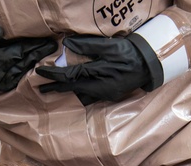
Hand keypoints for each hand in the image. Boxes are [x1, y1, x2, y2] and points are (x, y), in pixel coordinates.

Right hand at [0, 26, 56, 93]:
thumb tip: (0, 30)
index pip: (19, 52)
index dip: (33, 46)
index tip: (46, 40)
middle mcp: (2, 74)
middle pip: (25, 61)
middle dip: (40, 53)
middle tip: (54, 45)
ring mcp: (5, 82)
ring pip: (26, 70)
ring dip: (38, 62)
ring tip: (50, 53)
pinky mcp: (7, 86)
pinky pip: (23, 78)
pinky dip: (32, 71)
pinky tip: (40, 65)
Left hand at [36, 34, 155, 105]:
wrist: (151, 64)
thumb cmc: (130, 52)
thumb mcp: (109, 46)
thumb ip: (88, 45)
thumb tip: (67, 44)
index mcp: (99, 77)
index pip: (71, 76)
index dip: (54, 75)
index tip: (40, 73)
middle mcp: (101, 90)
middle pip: (73, 89)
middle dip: (57, 88)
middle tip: (42, 89)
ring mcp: (107, 95)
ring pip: (81, 95)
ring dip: (68, 91)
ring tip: (55, 89)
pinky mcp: (111, 95)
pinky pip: (91, 96)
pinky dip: (80, 92)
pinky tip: (75, 90)